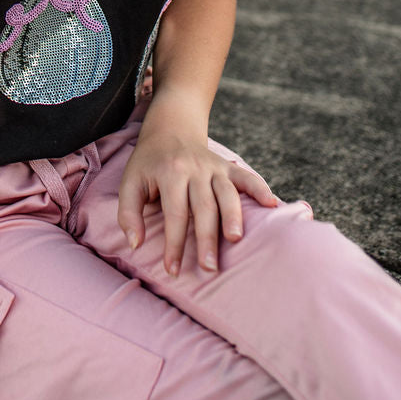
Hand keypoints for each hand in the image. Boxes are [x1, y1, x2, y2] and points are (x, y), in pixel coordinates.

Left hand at [117, 125, 277, 277]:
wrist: (170, 129)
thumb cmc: (148, 163)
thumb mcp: (130, 182)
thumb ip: (128, 212)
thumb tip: (136, 244)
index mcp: (169, 173)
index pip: (174, 214)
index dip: (174, 244)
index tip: (173, 270)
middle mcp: (194, 169)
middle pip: (203, 207)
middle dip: (206, 238)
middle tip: (209, 268)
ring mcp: (214, 166)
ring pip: (227, 193)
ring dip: (232, 216)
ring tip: (235, 240)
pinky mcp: (228, 166)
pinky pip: (246, 177)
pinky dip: (260, 189)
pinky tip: (272, 205)